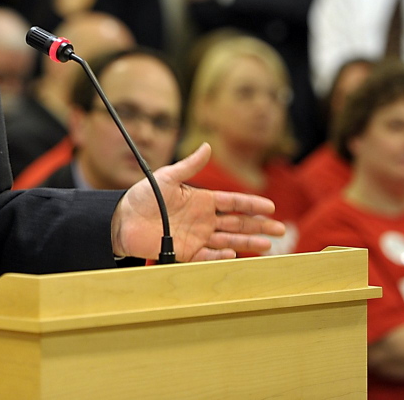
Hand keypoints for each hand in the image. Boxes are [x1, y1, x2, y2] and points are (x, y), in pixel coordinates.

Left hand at [111, 143, 284, 259]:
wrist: (122, 220)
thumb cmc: (142, 196)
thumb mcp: (166, 177)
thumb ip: (189, 165)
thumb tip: (208, 146)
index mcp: (201, 200)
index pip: (233, 202)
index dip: (251, 204)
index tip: (270, 207)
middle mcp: (203, 220)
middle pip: (237, 223)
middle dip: (259, 225)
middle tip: (281, 229)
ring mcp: (196, 237)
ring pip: (228, 240)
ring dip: (248, 242)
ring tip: (269, 245)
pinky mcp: (185, 252)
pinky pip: (207, 256)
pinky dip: (221, 256)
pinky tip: (235, 254)